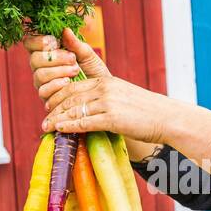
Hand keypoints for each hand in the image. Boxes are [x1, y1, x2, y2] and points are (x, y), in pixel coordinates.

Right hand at [24, 27, 110, 104]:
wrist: (102, 92)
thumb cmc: (94, 71)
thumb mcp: (87, 55)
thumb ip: (75, 43)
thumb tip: (65, 30)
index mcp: (46, 52)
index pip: (30, 43)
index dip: (38, 41)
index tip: (54, 41)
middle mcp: (41, 67)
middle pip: (34, 59)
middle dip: (54, 57)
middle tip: (72, 58)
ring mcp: (42, 84)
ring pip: (39, 75)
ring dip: (58, 71)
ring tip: (76, 70)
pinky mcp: (47, 99)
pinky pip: (44, 91)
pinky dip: (56, 85)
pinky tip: (68, 82)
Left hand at [40, 70, 177, 143]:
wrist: (166, 118)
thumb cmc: (145, 111)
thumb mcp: (123, 95)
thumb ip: (105, 96)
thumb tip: (90, 107)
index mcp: (106, 81)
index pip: (73, 86)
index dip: (57, 96)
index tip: (49, 106)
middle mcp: (105, 88)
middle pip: (70, 97)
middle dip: (53, 108)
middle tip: (44, 119)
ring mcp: (108, 103)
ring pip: (74, 110)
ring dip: (57, 119)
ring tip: (46, 127)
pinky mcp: (113, 118)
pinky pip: (85, 122)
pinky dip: (69, 126)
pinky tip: (60, 130)